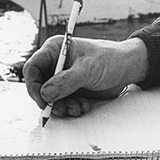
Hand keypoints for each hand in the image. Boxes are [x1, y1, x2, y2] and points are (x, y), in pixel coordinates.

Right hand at [23, 36, 147, 116]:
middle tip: (60, 109)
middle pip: (39, 86)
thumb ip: (66, 81)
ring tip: (77, 108)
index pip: (33, 68)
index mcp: (55, 50)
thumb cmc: (109, 59)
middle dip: (49, 100)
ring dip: (61, 106)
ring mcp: (62, 78)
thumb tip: (45, 93)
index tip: (42, 100)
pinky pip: (62, 103)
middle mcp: (55, 64)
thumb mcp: (87, 69)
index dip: (33, 85)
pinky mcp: (70, 90)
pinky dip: (70, 107)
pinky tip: (83, 106)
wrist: (127, 68)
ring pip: (50, 98)